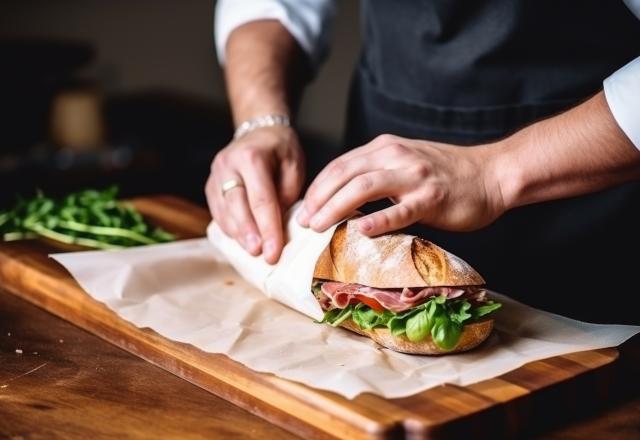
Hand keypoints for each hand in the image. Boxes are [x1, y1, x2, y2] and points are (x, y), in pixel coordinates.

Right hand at [206, 126, 304, 262]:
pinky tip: (241, 241)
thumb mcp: (294, 164)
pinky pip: (217, 212)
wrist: (259, 131)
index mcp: (251, 156)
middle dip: (249, 234)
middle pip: (236, 206)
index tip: (274, 252)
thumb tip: (280, 223)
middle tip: (260, 255)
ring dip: (238, 235)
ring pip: (223, 211)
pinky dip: (229, 228)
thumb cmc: (280, 149)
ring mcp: (215, 175)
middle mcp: (228, 165)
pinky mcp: (210, 186)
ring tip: (252, 252)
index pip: (261, 199)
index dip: (268, 228)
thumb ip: (288, 193)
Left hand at [298, 134, 505, 235]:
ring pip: (363, 188)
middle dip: (318, 198)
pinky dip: (377, 220)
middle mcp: (396, 156)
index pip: (340, 164)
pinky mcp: (431, 199)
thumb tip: (343, 198)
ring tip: (319, 225)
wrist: (492, 174)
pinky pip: (399, 210)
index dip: (317, 186)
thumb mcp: (406, 162)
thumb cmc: (446, 174)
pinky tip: (360, 231)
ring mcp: (414, 177)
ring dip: (335, 207)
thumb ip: (377, 172)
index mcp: (386, 147)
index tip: (304, 207)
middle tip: (303, 221)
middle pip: (344, 174)